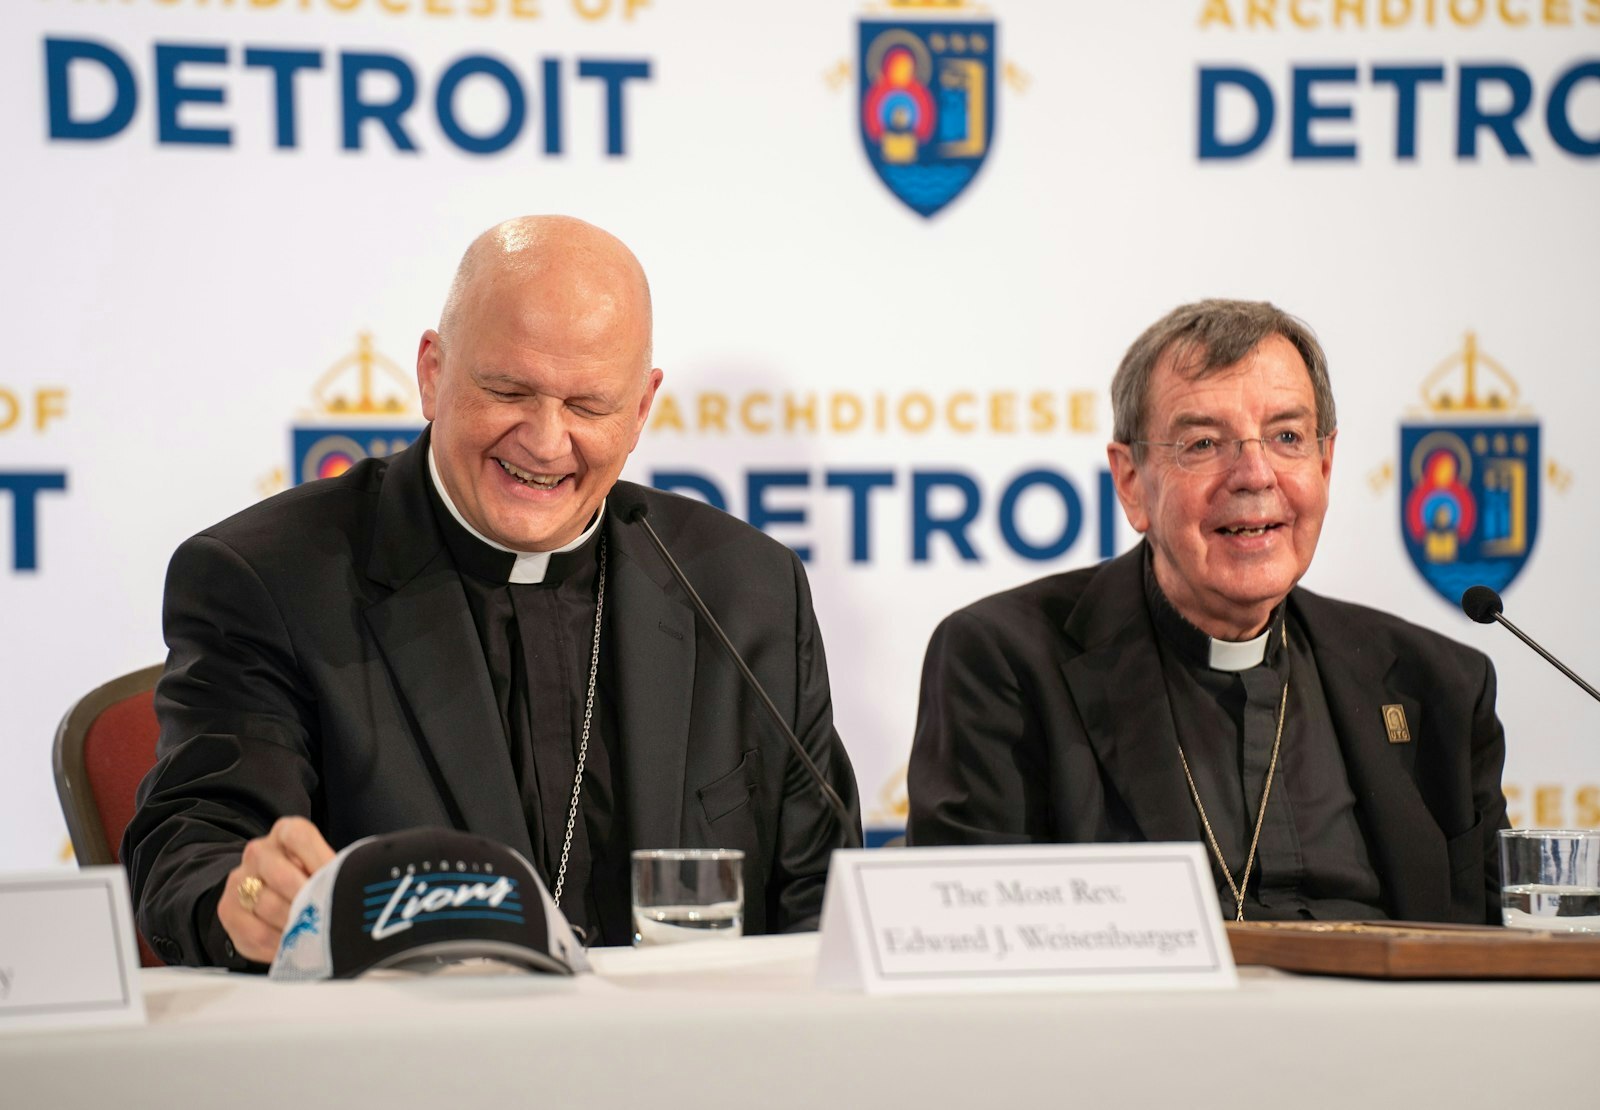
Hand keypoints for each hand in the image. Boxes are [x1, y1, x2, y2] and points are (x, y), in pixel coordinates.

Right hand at [218, 817, 335, 963]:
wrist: (275, 897)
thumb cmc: (312, 881)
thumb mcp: (326, 868)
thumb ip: (336, 872)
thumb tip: (360, 888)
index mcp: (286, 832)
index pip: (300, 838)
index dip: (321, 863)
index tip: (336, 885)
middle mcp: (259, 851)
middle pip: (282, 875)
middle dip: (308, 901)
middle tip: (326, 919)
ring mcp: (239, 880)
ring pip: (267, 906)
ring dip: (295, 926)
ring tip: (314, 935)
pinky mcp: (228, 910)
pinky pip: (255, 932)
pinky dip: (280, 944)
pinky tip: (295, 946)